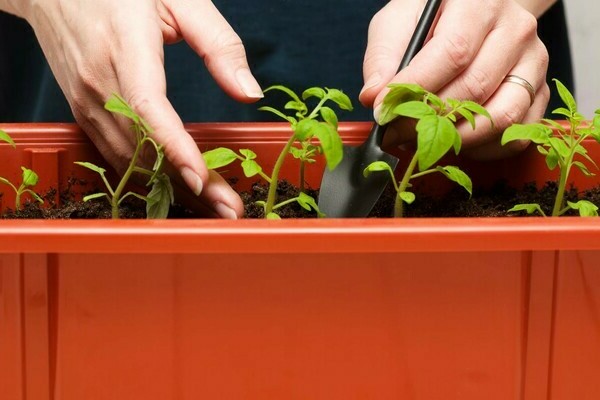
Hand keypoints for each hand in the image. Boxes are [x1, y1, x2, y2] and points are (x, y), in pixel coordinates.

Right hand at [18, 0, 263, 217]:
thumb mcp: (181, 0)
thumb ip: (219, 45)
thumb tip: (249, 93)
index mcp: (125, 48)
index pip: (148, 108)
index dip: (174, 147)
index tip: (202, 179)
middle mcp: (100, 83)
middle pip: (145, 147)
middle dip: (190, 184)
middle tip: (230, 210)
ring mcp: (87, 102)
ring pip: (130, 159)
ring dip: (172, 189)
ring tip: (213, 209)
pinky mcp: (84, 112)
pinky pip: (116, 154)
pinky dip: (147, 177)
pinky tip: (176, 192)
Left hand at [359, 0, 550, 159]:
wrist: (472, 14)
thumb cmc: (432, 18)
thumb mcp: (398, 22)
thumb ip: (383, 57)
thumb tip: (374, 97)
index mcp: (479, 4)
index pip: (452, 53)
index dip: (415, 88)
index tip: (384, 112)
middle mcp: (515, 30)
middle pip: (475, 88)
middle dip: (428, 120)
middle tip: (396, 132)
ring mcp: (534, 62)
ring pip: (502, 116)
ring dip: (457, 138)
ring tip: (425, 139)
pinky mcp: (539, 91)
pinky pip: (517, 133)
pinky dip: (484, 148)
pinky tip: (456, 141)